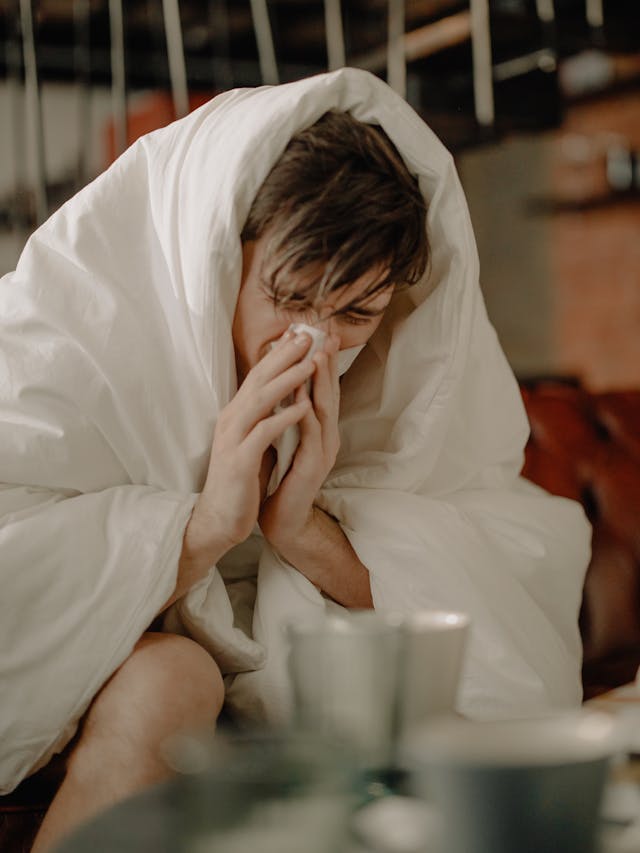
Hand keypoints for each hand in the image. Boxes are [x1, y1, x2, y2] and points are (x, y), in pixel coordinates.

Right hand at [182, 331, 314, 572]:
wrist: (219, 519)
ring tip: (311, 362)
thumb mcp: (251, 441)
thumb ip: (262, 417)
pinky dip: (283, 418)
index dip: (279, 354)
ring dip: (287, 379)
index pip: (259, 376)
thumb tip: (283, 395)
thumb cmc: (240, 480)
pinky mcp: (240, 460)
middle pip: (259, 379)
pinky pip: (264, 433)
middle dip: (284, 355)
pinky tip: (303, 407)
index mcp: (236, 414)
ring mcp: (233, 439)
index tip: (300, 333)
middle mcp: (232, 420)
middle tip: (308, 334)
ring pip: (261, 400)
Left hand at [259, 333, 340, 556]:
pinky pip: (311, 436)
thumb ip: (292, 414)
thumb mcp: (287, 439)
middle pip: (328, 393)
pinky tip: (303, 400)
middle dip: (326, 363)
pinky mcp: (313, 467)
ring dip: (321, 384)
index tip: (316, 332)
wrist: (281, 518)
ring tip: (317, 357)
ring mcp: (323, 451)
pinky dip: (307, 416)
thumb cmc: (281, 478)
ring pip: (324, 410)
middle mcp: (326, 436)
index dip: (320, 360)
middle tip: (326, 334)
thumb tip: (288, 384)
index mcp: (319, 428)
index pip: (320, 388)